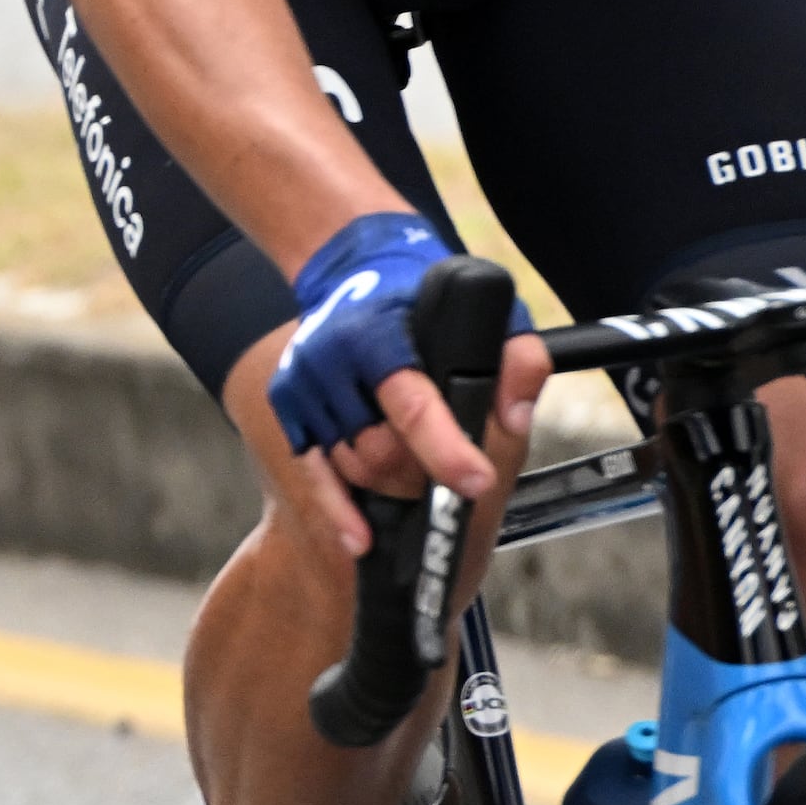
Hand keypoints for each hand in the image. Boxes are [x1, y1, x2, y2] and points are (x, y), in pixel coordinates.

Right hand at [260, 209, 540, 521]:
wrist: (353, 266)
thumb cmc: (424, 290)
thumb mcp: (490, 305)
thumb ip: (517, 357)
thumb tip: (515, 416)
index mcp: (374, 334)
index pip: (411, 403)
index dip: (445, 448)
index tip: (475, 482)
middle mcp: (329, 360)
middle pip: (377, 450)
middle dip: (418, 471)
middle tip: (452, 471)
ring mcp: (302, 385)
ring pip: (351, 465)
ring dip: (387, 480)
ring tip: (415, 465)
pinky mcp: (288, 405)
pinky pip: (313, 472)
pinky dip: (337, 508)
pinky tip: (358, 538)